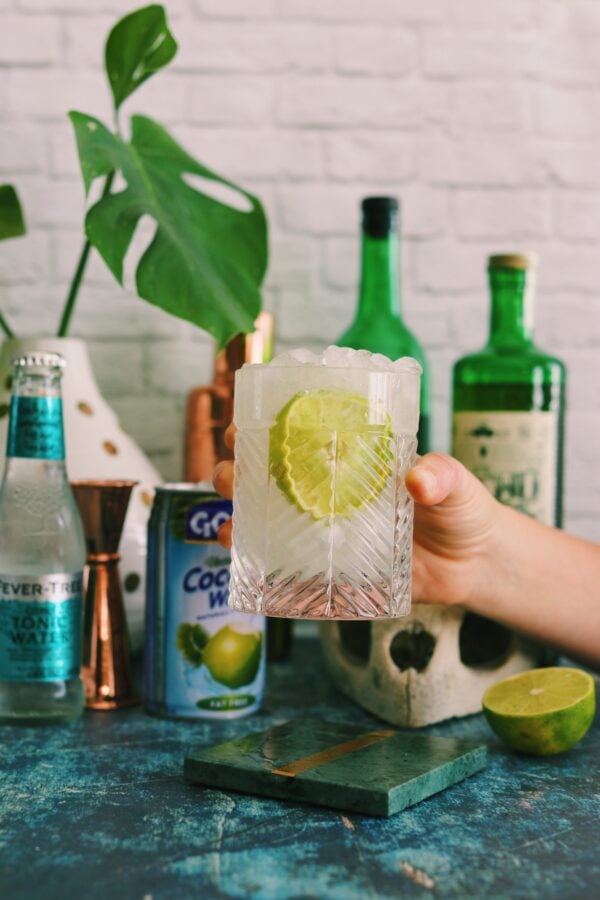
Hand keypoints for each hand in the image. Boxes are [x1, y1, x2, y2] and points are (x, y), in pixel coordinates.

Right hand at [213, 433, 498, 607]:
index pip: (300, 436)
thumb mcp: (456, 484)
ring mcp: (330, 532)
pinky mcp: (336, 570)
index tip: (242, 424)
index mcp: (353, 460)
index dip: (265, 427)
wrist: (476, 565)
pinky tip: (244, 560)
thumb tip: (418, 480)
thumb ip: (441, 475)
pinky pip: (291, 567)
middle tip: (228, 475)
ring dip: (239, 517)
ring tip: (227, 522)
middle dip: (237, 472)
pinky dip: (262, 563)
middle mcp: (333, 493)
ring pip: (271, 520)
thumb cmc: (463, 511)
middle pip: (271, 477)